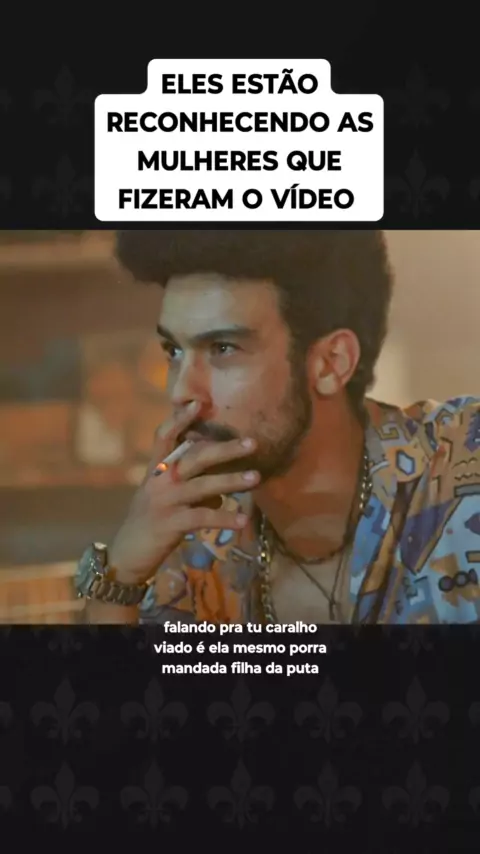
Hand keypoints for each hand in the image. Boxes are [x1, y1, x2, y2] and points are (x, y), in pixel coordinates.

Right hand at [109, 402, 258, 585]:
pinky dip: (224, 517)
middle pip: (194, 457)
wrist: (128, 554)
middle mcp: (159, 481)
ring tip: (256, 478)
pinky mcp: (171, 524)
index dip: (180, 419)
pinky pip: (203, 517)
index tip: (199, 403)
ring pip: (203, 485)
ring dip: (232, 481)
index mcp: (156, 470)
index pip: (164, 436)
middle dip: (225, 449)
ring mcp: (164, 501)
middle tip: (252, 443)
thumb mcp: (166, 498)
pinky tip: (243, 520)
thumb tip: (222, 490)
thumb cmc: (152, 521)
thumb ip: (191, 487)